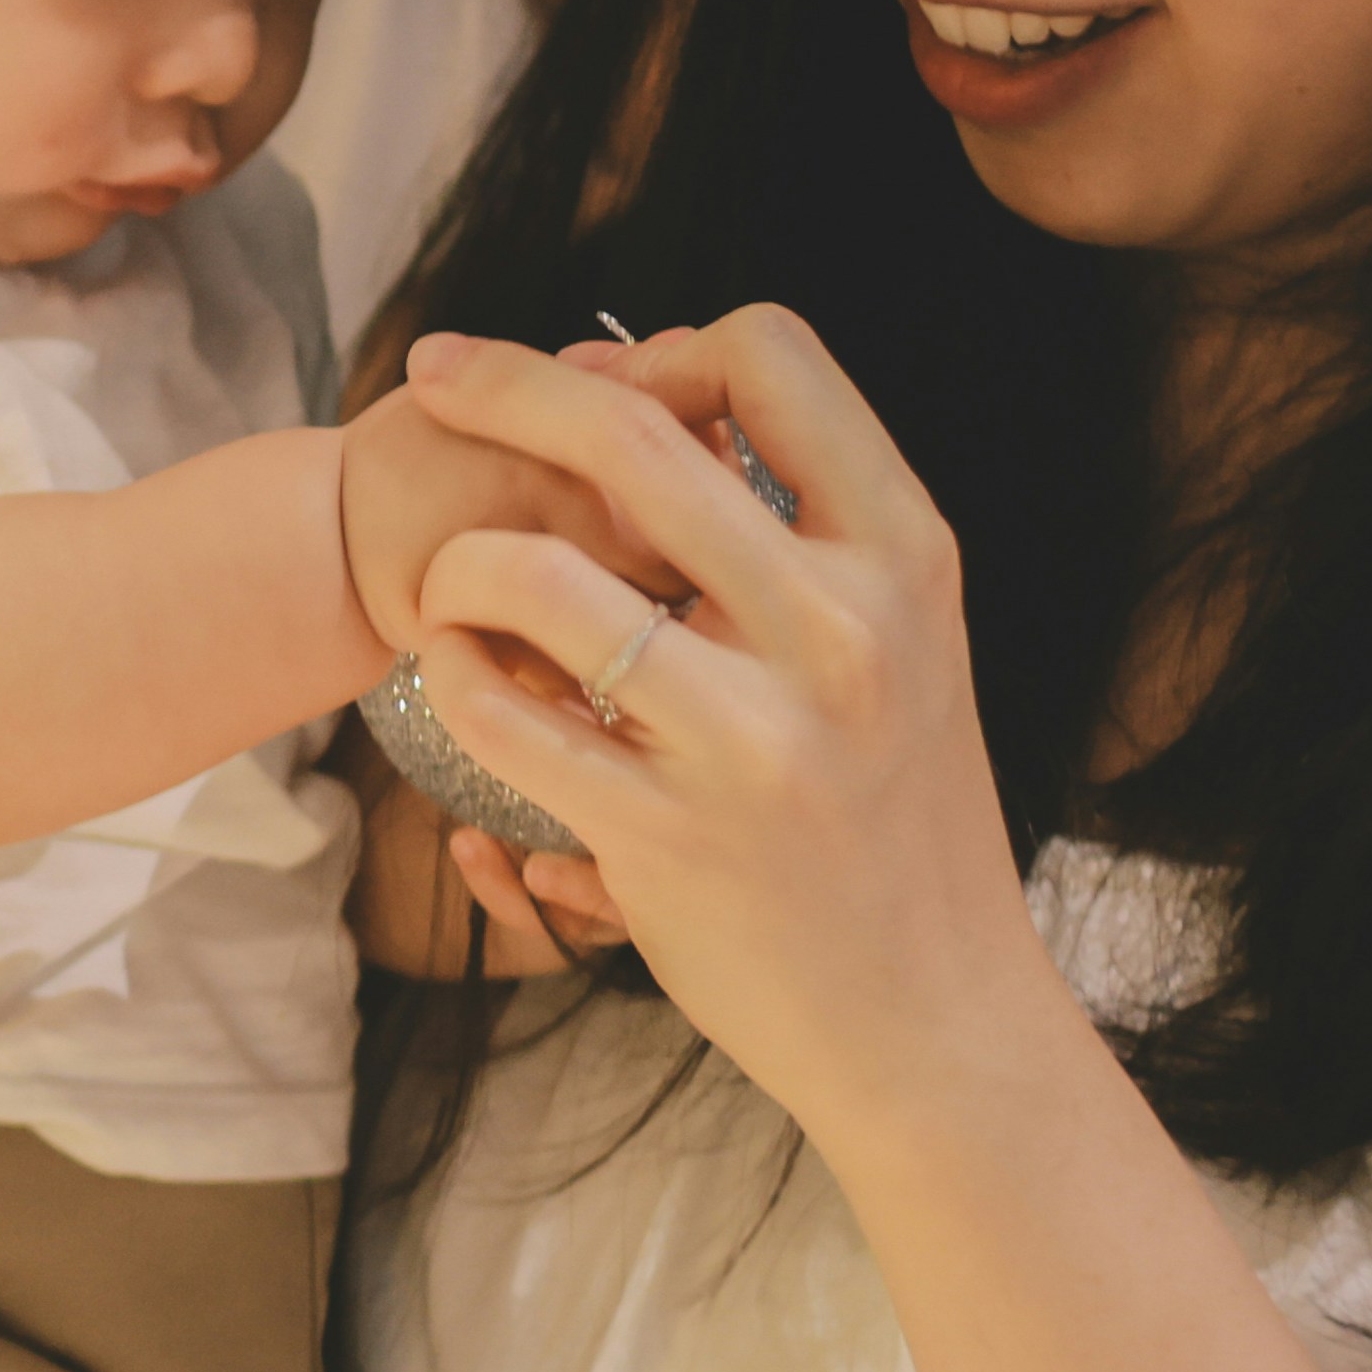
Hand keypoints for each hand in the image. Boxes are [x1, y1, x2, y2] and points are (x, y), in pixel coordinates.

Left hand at [389, 315, 1075, 1142]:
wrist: (938, 1022)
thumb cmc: (897, 816)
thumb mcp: (905, 645)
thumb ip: (804, 530)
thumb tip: (644, 398)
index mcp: (905, 558)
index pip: (772, 354)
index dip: (665, 349)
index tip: (604, 387)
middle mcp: (841, 632)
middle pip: (628, 436)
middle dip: (504, 385)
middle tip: (433, 373)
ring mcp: (753, 738)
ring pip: (532, 573)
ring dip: (458, 561)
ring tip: (448, 584)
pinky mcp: (666, 834)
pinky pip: (496, 710)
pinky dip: (453, 673)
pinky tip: (462, 674)